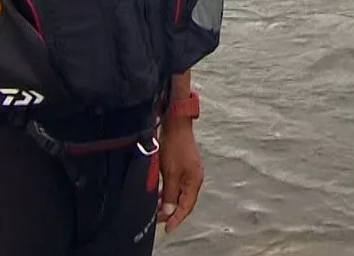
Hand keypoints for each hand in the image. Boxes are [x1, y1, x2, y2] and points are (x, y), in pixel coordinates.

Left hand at [158, 117, 203, 232]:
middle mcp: (195, 179)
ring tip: (157, 210)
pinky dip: (169, 192)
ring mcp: (190, 172)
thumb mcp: (170, 173)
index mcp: (194, 181)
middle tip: (159, 220)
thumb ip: (171, 194)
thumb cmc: (175, 146)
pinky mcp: (184, 167)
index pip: (186, 207)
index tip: (168, 228)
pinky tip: (161, 195)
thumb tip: (170, 211)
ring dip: (169, 202)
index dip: (176, 219)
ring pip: (180, 194)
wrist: (176, 126)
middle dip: (172, 212)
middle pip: (184, 201)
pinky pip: (178, 185)